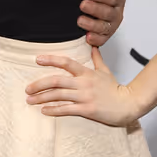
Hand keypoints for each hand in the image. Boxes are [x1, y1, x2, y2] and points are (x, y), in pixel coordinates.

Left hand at [25, 47, 139, 126]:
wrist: (129, 104)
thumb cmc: (115, 88)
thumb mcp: (105, 71)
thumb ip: (96, 59)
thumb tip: (93, 46)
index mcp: (86, 73)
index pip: (66, 62)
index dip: (51, 60)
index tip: (37, 59)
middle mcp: (84, 83)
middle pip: (56, 80)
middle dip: (39, 84)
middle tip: (27, 89)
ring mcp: (85, 96)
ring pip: (59, 95)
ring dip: (42, 98)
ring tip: (30, 101)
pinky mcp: (88, 109)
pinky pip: (67, 109)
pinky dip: (54, 110)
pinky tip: (44, 111)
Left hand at [77, 0, 125, 47]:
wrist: (91, 2)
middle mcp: (116, 12)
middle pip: (108, 12)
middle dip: (95, 9)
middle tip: (83, 5)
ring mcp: (111, 25)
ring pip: (104, 27)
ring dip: (92, 24)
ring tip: (80, 20)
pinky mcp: (104, 36)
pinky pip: (102, 39)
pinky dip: (95, 39)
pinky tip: (87, 37)